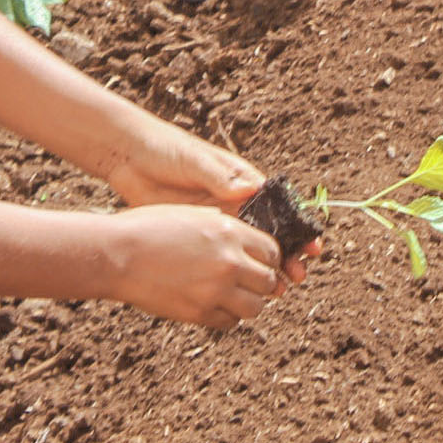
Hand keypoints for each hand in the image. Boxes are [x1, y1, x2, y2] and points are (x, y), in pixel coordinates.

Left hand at [100, 125, 316, 283]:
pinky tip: (242, 290)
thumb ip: (219, 177)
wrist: (129, 158)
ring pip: (248, 251)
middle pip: (268, 233)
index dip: (297, 228)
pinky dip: (235, 273)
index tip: (312, 247)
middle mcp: (234, 203)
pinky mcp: (198, 235)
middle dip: (286, 255)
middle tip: (297, 276)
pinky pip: (222, 258)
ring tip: (278, 290)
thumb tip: (250, 189)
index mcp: (241, 182)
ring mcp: (216, 221)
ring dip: (264, 269)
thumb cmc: (166, 151)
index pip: (278, 207)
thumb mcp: (194, 162)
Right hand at [108, 205, 287, 329]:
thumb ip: (224, 228)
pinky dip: (226, 316)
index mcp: (229, 232)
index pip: (272, 251)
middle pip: (268, 281)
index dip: (268, 259)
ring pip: (255, 307)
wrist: (117, 254)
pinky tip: (211, 305)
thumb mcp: (193, 215)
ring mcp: (216, 290)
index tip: (259, 262)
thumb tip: (246, 245)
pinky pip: (229, 322)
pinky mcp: (200, 313)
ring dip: (247, 302)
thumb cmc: (149, 228)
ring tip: (229, 296)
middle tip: (247, 282)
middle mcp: (229, 261)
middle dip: (261, 283)